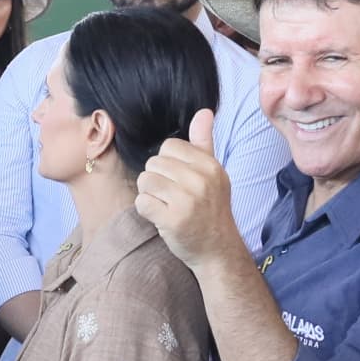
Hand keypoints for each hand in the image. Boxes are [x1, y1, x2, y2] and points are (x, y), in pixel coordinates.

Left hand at [131, 109, 249, 280]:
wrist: (217, 249)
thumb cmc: (211, 210)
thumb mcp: (213, 174)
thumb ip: (204, 143)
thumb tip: (204, 111)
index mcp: (210, 166)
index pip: (169, 146)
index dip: (166, 163)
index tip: (177, 180)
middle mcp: (200, 180)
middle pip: (153, 163)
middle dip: (156, 180)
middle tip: (170, 196)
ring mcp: (187, 200)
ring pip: (145, 181)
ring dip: (149, 195)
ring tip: (165, 205)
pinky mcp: (172, 219)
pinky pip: (142, 202)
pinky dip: (145, 210)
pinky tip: (160, 217)